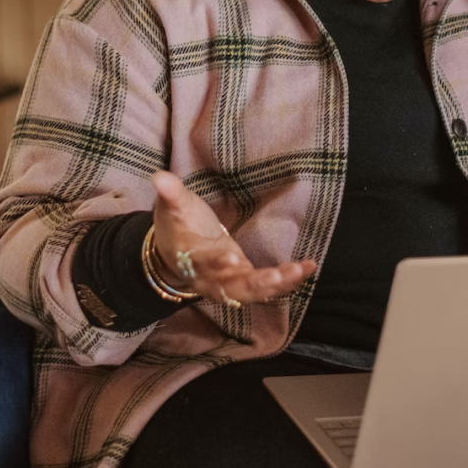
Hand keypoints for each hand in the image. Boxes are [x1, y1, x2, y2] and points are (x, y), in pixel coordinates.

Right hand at [149, 170, 316, 304]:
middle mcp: (211, 279)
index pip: (202, 263)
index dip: (215, 263)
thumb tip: (159, 177)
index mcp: (190, 259)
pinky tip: (308, 268)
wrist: (176, 256)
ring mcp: (230, 283)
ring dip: (278, 284)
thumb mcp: (172, 208)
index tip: (230, 258)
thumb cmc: (178, 228)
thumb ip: (170, 194)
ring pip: (253, 291)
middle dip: (255, 283)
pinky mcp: (246, 281)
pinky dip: (288, 280)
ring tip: (299, 271)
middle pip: (232, 287)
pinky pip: (267, 286)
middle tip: (277, 276)